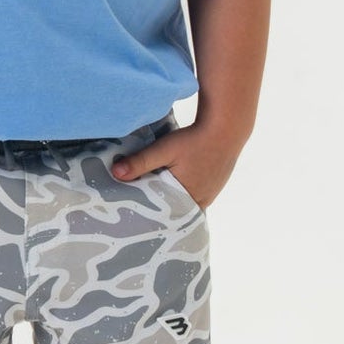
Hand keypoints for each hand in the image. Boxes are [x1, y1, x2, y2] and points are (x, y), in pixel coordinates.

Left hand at [109, 124, 239, 209]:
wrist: (227, 127)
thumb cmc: (195, 139)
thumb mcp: (164, 149)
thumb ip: (140, 162)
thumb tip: (116, 174)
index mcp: (187, 198)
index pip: (164, 215)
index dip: (151, 215)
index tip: (135, 215)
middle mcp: (201, 201)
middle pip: (175, 211)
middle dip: (160, 209)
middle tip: (141, 208)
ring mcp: (210, 195)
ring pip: (186, 204)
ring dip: (173, 201)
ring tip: (155, 198)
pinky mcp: (215, 186)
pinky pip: (195, 196)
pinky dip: (184, 193)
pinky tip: (176, 186)